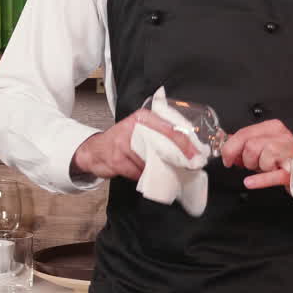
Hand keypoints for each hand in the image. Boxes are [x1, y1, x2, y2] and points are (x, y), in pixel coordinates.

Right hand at [73, 109, 205, 180]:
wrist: (95, 150)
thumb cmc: (122, 141)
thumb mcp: (142, 130)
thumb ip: (161, 134)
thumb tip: (188, 150)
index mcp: (144, 117)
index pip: (170, 128)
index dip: (186, 144)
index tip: (197, 155)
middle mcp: (134, 127)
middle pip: (163, 145)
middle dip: (178, 158)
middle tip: (189, 166)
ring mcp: (124, 143)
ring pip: (151, 161)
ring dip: (159, 170)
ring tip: (158, 170)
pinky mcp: (117, 159)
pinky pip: (138, 172)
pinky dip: (142, 175)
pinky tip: (140, 172)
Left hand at [220, 119, 292, 203]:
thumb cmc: (287, 159)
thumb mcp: (265, 146)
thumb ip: (245, 144)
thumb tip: (225, 143)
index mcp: (273, 128)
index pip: (244, 133)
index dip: (230, 148)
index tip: (226, 159)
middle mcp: (282, 137)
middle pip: (251, 145)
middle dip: (246, 159)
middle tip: (251, 165)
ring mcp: (290, 154)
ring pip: (262, 157)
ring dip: (259, 168)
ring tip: (268, 169)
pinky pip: (273, 175)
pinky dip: (259, 180)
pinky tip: (250, 182)